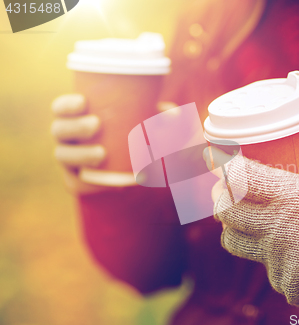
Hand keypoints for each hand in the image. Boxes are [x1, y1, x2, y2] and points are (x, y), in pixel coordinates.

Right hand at [51, 94, 177, 193]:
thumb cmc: (133, 131)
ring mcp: (69, 159)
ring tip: (100, 153)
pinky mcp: (76, 180)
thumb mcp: (146, 120)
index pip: (60, 108)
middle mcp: (67, 137)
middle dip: (74, 126)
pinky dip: (88, 182)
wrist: (131, 165)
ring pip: (63, 155)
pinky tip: (104, 181)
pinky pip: (75, 183)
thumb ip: (159, 115)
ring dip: (79, 153)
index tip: (84, 102)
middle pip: (59, 130)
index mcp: (75, 117)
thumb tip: (172, 114)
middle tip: (96, 124)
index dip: (66, 104)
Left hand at [204, 132, 298, 309]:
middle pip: (224, 211)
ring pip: (232, 240)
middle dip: (221, 198)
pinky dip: (266, 255)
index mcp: (287, 195)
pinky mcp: (282, 278)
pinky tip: (280, 248)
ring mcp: (275, 256)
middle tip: (227, 191)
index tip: (213, 155)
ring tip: (243, 220)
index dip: (220, 164)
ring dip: (233, 227)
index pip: (237, 177)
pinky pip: (263, 265)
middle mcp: (273, 226)